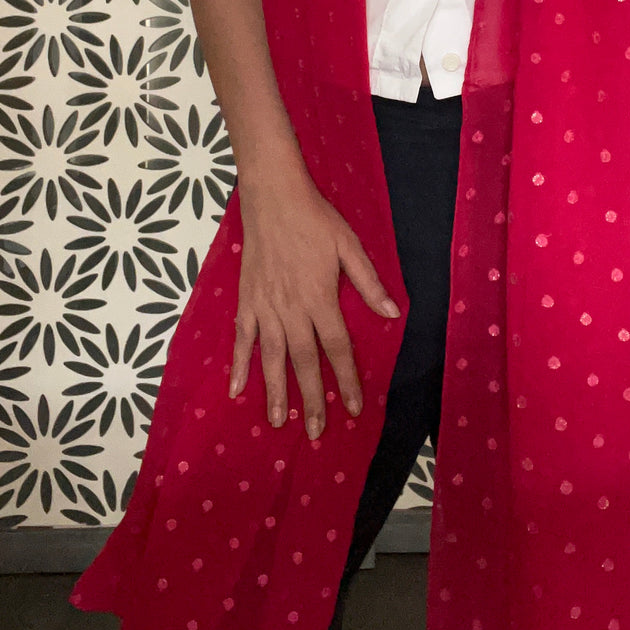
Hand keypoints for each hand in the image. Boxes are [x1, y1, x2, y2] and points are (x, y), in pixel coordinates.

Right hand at [228, 172, 401, 441]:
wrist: (273, 197)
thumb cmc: (315, 219)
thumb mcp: (349, 246)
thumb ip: (368, 283)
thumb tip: (393, 313)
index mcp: (321, 298)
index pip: (337, 348)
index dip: (346, 379)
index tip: (352, 407)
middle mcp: (292, 309)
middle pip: (304, 362)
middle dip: (311, 399)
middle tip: (316, 432)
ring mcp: (265, 307)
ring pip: (272, 358)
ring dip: (275, 391)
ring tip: (279, 422)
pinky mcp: (246, 300)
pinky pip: (242, 338)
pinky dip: (238, 364)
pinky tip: (235, 389)